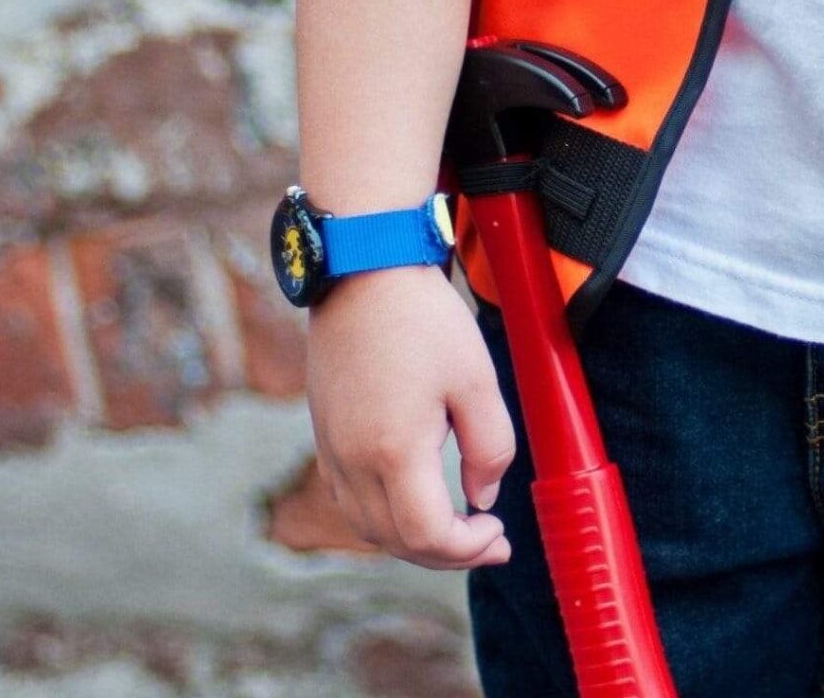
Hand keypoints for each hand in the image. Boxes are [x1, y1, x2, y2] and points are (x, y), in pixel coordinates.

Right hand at [304, 264, 515, 568]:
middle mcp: (352, 462)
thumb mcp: (476, 378)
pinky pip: (350, 500)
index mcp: (392, 451)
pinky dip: (384, 517)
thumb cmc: (422, 317)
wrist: (364, 269)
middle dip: (446, 553)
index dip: (467, 549)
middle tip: (489, 541)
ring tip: (456, 528)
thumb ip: (489, 446)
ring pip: (367, 527)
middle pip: (395, 541)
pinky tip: (414, 499)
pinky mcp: (324, 434)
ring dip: (413, 540)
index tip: (499, 533)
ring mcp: (331, 450)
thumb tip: (481, 497)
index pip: (426, 535)